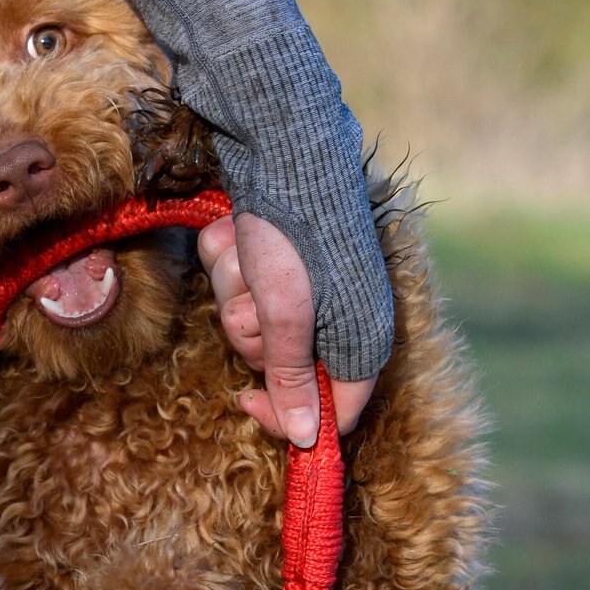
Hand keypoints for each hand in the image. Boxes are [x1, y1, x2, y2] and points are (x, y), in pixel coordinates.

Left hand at [197, 213, 376, 444]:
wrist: (283, 148)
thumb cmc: (294, 235)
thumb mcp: (287, 317)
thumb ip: (292, 379)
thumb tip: (306, 442)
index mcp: (360, 340)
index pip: (331, 413)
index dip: (286, 415)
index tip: (245, 401)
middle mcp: (338, 317)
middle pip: (278, 366)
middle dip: (252, 332)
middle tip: (257, 299)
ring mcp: (304, 285)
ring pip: (248, 320)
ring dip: (236, 289)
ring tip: (251, 254)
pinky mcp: (275, 257)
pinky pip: (236, 281)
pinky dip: (229, 260)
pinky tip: (240, 231)